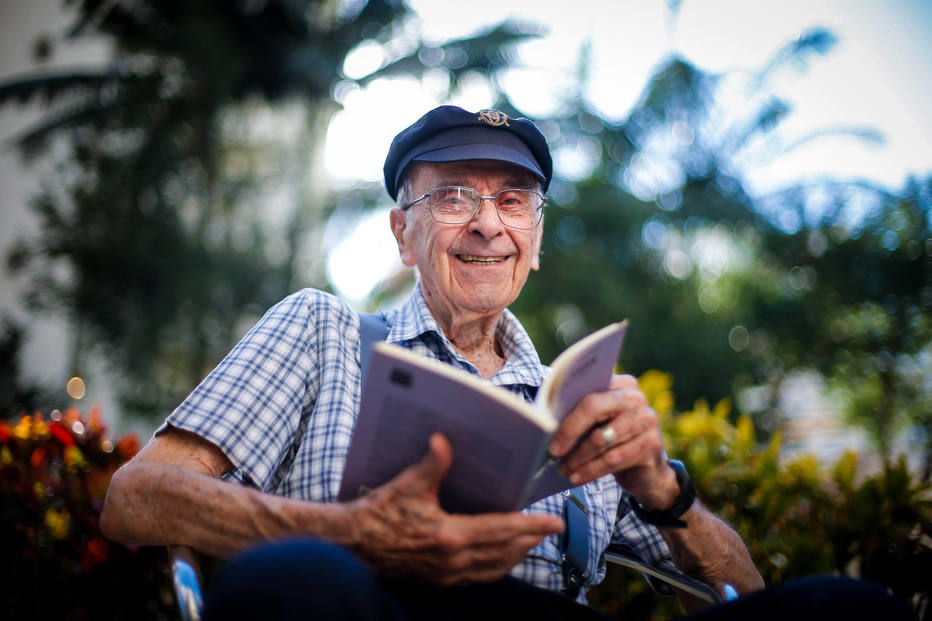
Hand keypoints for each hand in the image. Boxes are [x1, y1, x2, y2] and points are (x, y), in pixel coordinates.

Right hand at [344, 433, 563, 584]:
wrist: (351, 544)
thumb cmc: (378, 511)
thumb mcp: (407, 484)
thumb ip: (431, 464)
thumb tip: (444, 439)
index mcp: (450, 535)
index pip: (502, 529)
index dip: (531, 525)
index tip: (556, 522)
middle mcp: (453, 561)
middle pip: (505, 552)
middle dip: (530, 539)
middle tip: (549, 528)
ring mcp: (446, 576)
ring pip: (494, 568)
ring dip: (516, 555)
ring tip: (529, 540)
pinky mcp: (438, 582)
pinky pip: (478, 578)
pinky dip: (496, 567)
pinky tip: (500, 556)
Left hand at [547, 375, 678, 509]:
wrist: (648, 472)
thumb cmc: (613, 442)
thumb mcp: (598, 425)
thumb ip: (580, 415)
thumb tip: (546, 422)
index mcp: (620, 384)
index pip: (588, 391)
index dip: (566, 410)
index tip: (546, 428)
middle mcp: (635, 397)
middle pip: (594, 408)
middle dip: (569, 431)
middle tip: (553, 451)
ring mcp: (647, 419)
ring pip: (602, 438)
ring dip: (578, 457)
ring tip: (562, 469)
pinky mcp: (651, 444)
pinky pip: (613, 459)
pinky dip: (591, 470)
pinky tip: (577, 477)